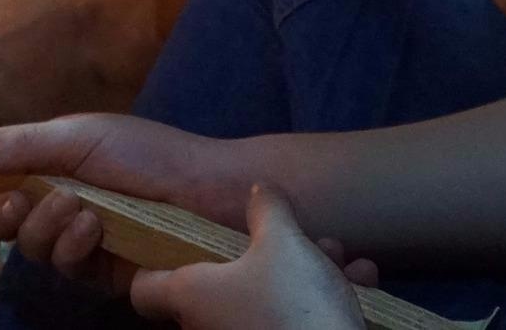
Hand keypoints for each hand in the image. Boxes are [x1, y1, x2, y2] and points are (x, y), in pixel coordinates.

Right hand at [0, 116, 257, 293]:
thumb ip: (26, 143)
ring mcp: (81, 242)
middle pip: (8, 225)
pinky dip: (73, 250)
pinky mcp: (102, 273)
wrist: (208, 192)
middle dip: (8, 216)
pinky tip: (95, 231)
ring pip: (35, 250)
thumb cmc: (148, 154)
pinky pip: (68, 271)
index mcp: (55, 167)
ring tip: (80, 210)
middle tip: (24, 204)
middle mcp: (62, 205)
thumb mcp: (84, 135)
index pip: (3, 184)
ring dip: (47, 230)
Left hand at [131, 185, 374, 328]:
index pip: (145, 287)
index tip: (177, 237)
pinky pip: (291, 320)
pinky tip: (360, 279)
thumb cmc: (292, 302)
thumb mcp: (283, 241)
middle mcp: (207, 326)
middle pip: (222, 282)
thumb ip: (268, 210)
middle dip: (266, 252)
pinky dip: (322, 299)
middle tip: (296, 235)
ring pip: (266, 297)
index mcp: (191, 296)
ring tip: (337, 254)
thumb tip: (258, 190)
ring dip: (305, 270)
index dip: (155, 260)